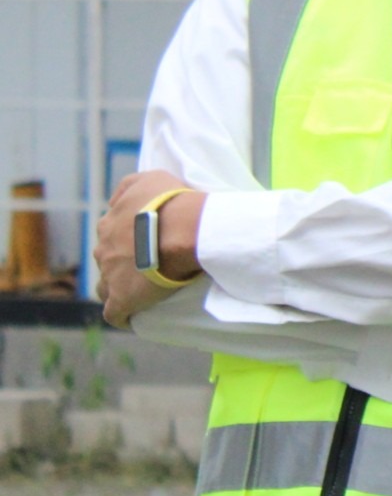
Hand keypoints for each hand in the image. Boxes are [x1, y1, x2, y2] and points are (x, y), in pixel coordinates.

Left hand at [94, 171, 206, 328]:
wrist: (184, 228)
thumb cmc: (172, 201)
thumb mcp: (149, 178)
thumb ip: (127, 187)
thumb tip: (113, 200)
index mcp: (109, 225)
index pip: (111, 237)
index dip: (127, 242)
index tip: (146, 245)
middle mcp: (104, 250)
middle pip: (107, 261)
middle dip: (122, 265)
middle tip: (149, 266)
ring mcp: (111, 275)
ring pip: (106, 287)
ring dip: (119, 289)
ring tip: (141, 292)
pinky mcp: (122, 299)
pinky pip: (114, 313)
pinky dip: (122, 315)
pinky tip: (132, 317)